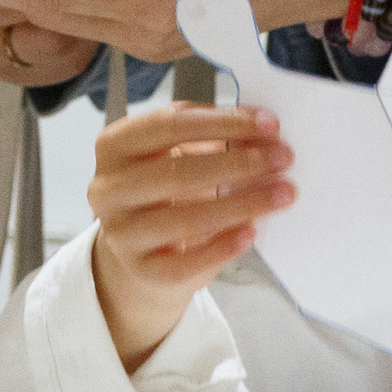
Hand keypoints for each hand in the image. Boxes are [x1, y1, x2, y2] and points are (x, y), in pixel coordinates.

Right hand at [88, 101, 293, 369]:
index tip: (269, 123)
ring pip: (185, 219)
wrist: (142, 248)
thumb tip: (264, 134)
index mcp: (115, 145)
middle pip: (178, 171)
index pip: (170, 124)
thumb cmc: (166, 189)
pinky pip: (185, 263)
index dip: (223, 122)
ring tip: (282, 194)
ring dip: (242, 204)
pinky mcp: (140, 269)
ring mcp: (120, 232)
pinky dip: (222, 247)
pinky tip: (251, 232)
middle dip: (239, 162)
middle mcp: (108, 188)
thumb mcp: (179, 154)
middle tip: (283, 158)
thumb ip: (213, 139)